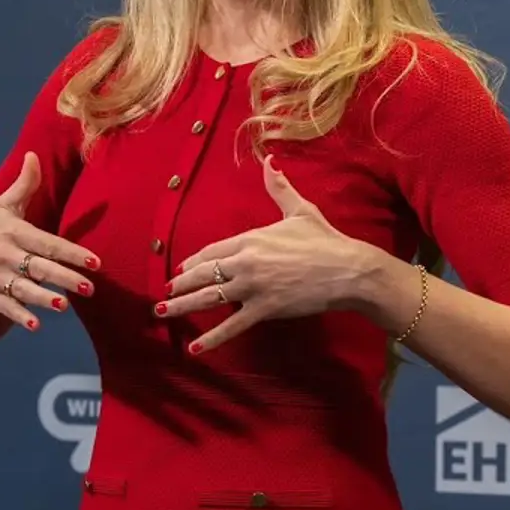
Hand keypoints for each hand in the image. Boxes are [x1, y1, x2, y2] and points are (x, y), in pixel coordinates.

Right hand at [0, 152, 99, 330]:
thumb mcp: (3, 205)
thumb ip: (24, 184)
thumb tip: (33, 154)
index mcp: (14, 232)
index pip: (47, 242)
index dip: (71, 252)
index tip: (95, 261)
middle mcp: (6, 255)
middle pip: (38, 267)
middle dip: (63, 278)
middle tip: (89, 288)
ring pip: (22, 289)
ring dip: (42, 299)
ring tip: (64, 306)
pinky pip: (5, 307)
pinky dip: (19, 316)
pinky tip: (35, 326)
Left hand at [160, 155, 382, 354]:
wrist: (347, 269)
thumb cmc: (325, 240)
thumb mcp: (299, 210)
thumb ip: (279, 188)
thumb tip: (270, 161)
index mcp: (250, 239)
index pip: (212, 251)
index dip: (194, 261)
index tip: (182, 268)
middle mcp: (245, 263)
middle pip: (203, 273)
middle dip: (181, 283)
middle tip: (165, 292)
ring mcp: (252, 288)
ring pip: (209, 298)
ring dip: (183, 306)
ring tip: (162, 312)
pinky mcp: (264, 310)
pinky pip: (232, 327)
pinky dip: (212, 339)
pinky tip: (195, 348)